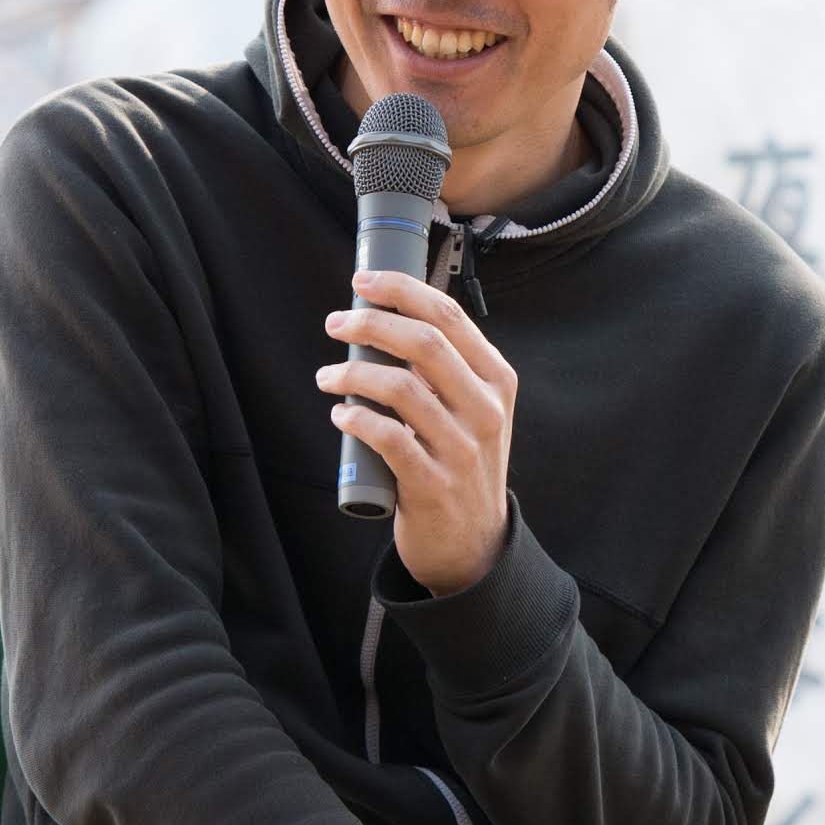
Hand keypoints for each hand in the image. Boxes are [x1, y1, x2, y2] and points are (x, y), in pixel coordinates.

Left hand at [321, 265, 518, 594]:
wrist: (474, 542)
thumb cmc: (461, 462)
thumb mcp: (474, 409)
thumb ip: (446, 368)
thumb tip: (387, 316)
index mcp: (497, 379)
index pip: (449, 316)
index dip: (401, 290)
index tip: (362, 282)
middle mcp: (486, 409)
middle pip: (423, 343)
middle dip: (371, 323)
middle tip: (335, 323)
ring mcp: (463, 448)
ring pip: (400, 387)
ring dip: (352, 373)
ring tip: (327, 376)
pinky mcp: (434, 484)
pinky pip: (388, 438)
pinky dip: (357, 419)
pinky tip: (341, 415)